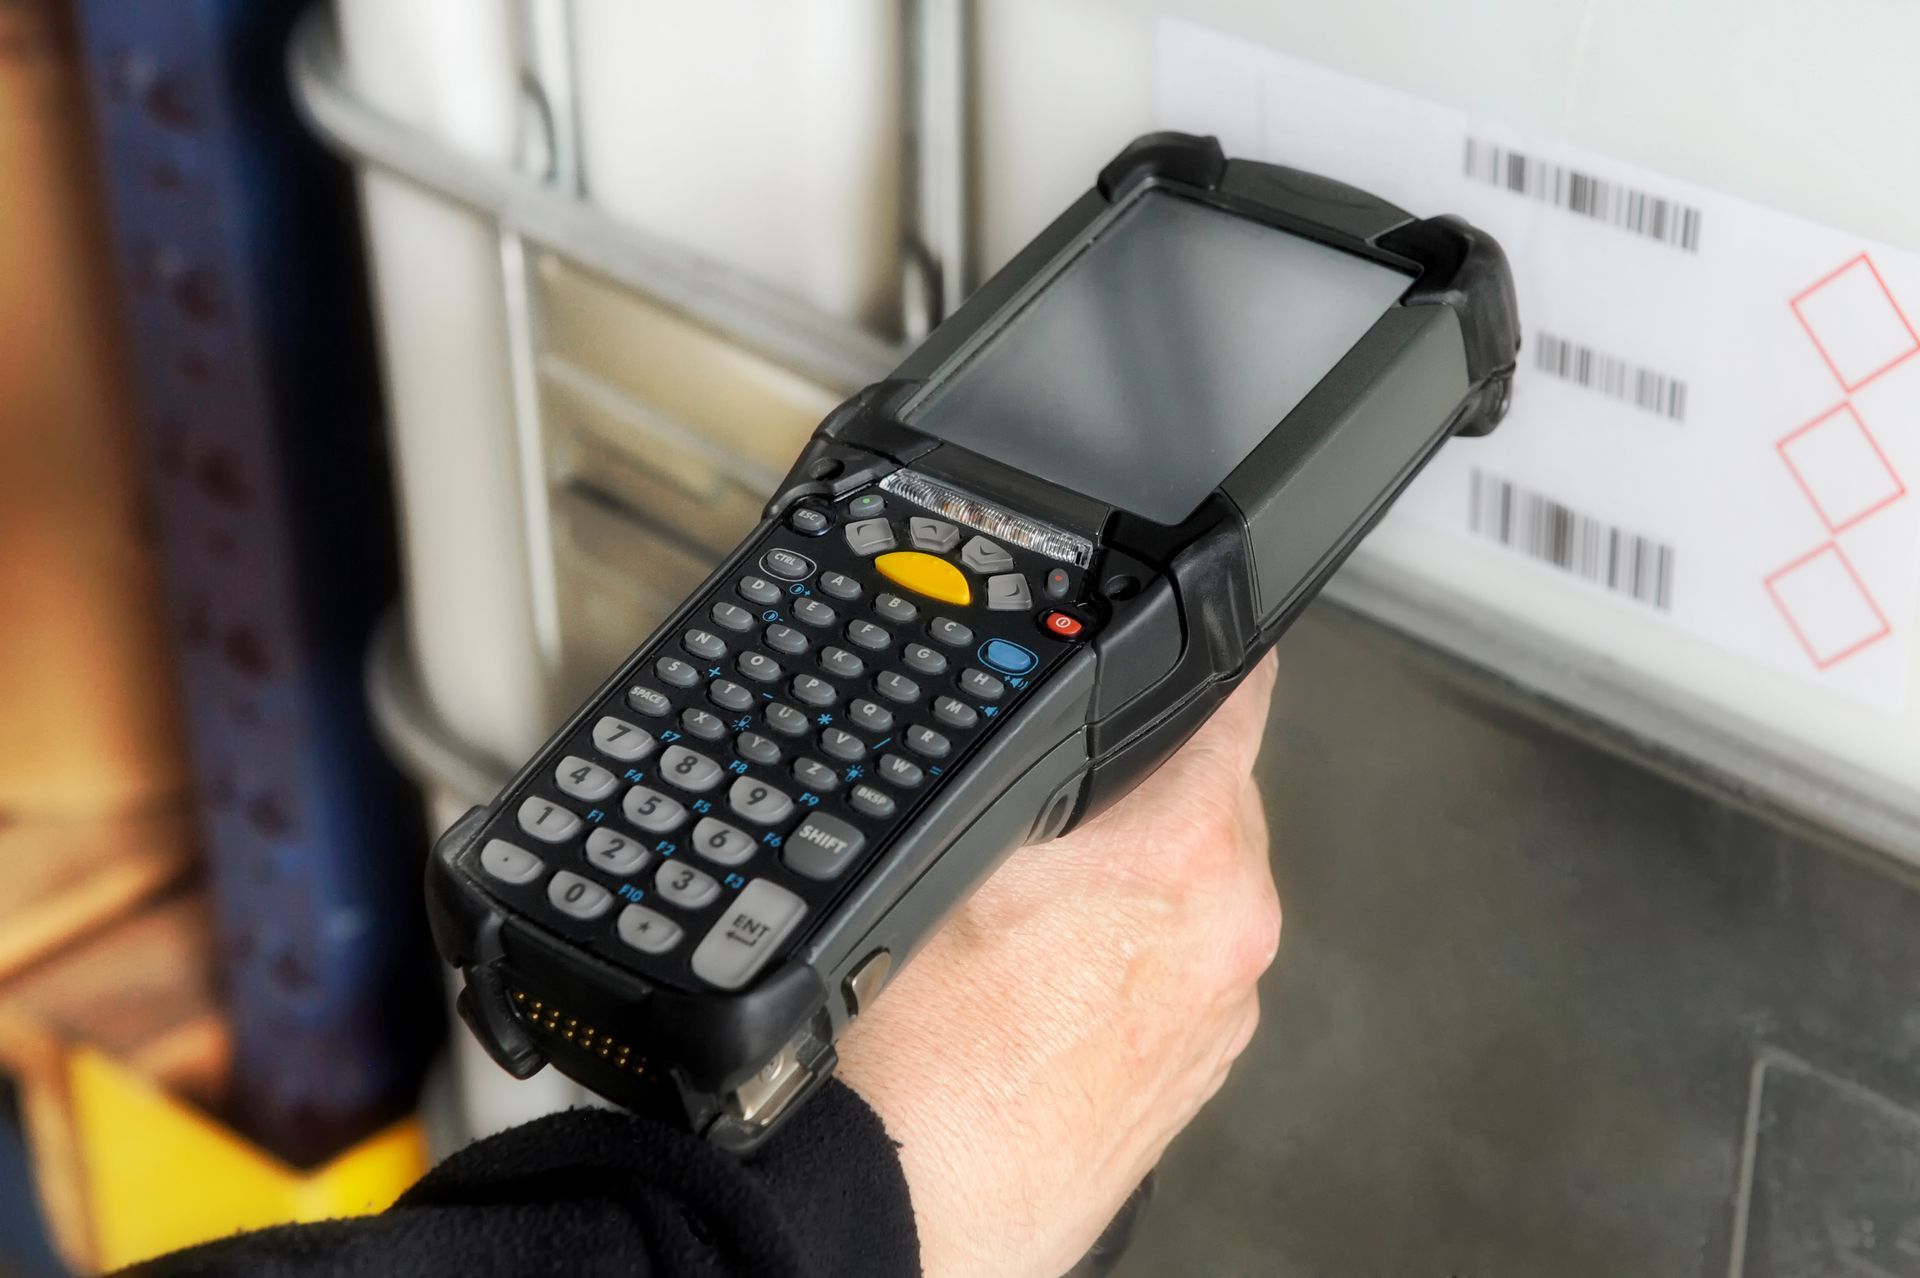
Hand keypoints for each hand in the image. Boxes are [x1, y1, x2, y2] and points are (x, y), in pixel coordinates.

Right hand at [836, 655, 1282, 1277]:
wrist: (889, 1212)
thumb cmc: (904, 1058)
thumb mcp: (946, 847)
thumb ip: (1026, 762)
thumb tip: (1051, 717)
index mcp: (1190, 859)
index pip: (1239, 701)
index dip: (1212, 653)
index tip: (1209, 635)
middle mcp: (1230, 942)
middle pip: (1218, 804)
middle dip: (1151, 787)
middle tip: (1057, 807)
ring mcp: (1217, 1023)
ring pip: (1196, 897)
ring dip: (1139, 881)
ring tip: (1029, 917)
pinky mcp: (1187, 1085)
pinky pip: (1176, 980)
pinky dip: (1130, 963)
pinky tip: (1041, 990)